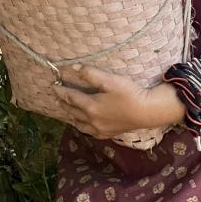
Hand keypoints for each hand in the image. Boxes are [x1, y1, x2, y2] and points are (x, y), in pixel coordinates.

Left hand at [52, 64, 185, 138]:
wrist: (147, 112)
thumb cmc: (129, 93)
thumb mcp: (110, 80)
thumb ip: (91, 74)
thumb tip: (74, 67)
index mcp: (91, 106)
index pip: (70, 97)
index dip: (60, 90)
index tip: (53, 85)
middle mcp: (92, 120)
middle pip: (72, 111)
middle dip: (63, 103)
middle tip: (56, 96)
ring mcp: (100, 129)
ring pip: (79, 124)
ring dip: (70, 116)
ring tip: (65, 110)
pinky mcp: (108, 134)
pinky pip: (89, 132)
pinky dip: (82, 126)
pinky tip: (83, 124)